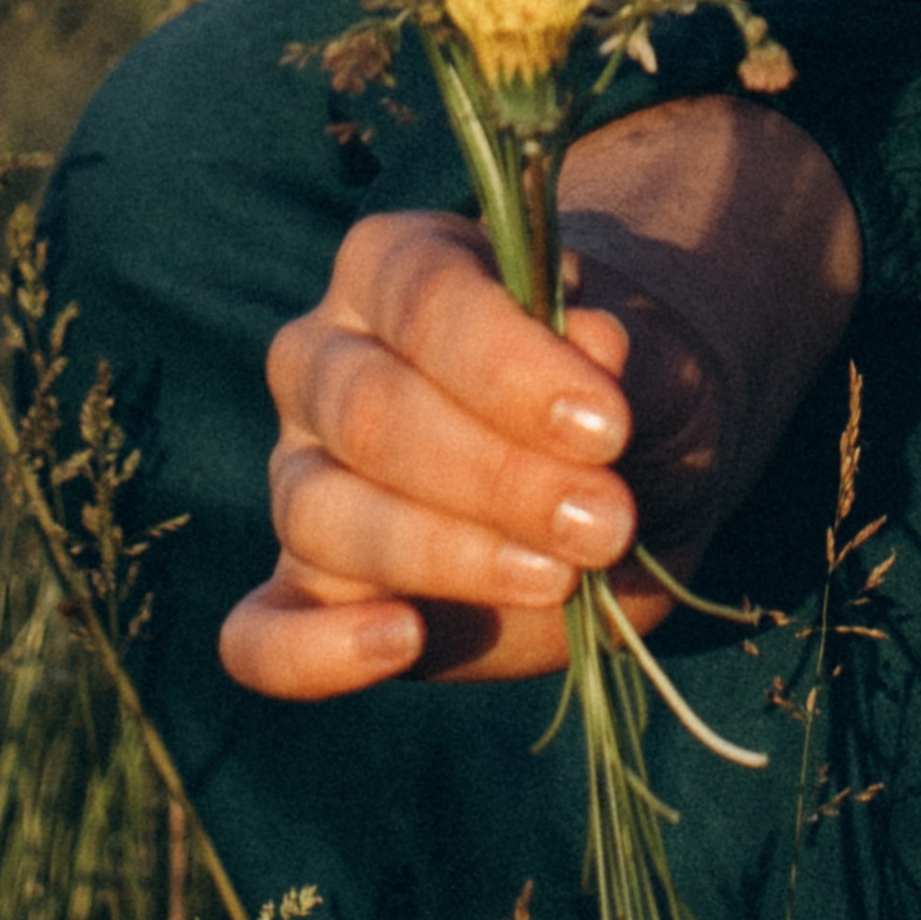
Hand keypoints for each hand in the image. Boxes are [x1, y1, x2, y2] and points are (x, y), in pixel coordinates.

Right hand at [218, 97, 860, 697]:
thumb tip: (595, 339)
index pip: (426, 301)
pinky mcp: (306, 591)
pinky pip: (261, 634)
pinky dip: (313, 652)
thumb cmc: (628, 394)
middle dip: (497, 479)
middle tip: (606, 520)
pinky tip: (398, 642)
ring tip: (557, 576)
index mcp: (394, 267)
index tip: (608, 427)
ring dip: (447, 556)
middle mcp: (322, 363)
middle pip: (370, 414)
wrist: (629, 471)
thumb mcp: (658, 364)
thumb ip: (632, 356)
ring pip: (322, 515)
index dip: (511, 368)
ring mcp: (299, 479)